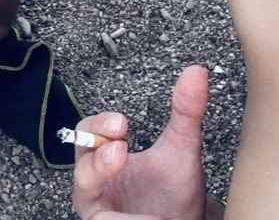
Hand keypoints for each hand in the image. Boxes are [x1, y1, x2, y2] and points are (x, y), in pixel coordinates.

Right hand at [73, 64, 209, 219]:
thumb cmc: (173, 190)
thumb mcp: (182, 148)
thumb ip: (186, 112)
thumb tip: (196, 72)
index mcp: (106, 156)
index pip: (88, 133)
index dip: (99, 126)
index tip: (121, 124)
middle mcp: (95, 184)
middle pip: (82, 167)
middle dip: (98, 161)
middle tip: (119, 152)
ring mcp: (99, 210)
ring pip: (89, 198)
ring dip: (111, 196)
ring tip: (135, 189)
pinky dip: (131, 219)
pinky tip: (153, 218)